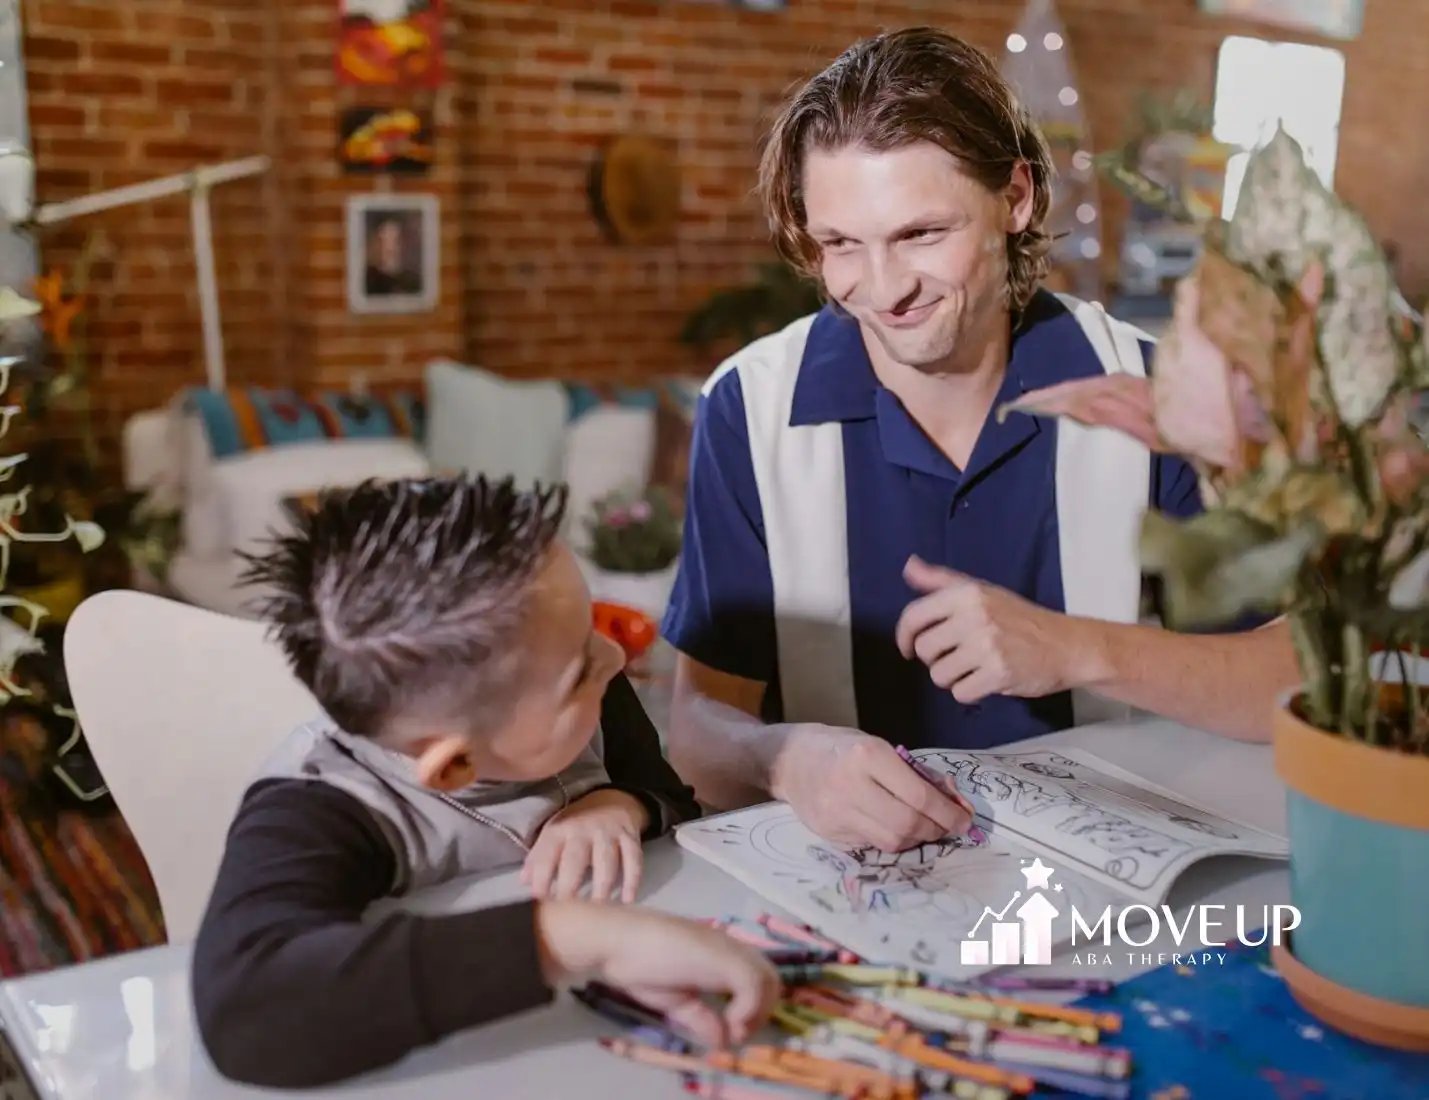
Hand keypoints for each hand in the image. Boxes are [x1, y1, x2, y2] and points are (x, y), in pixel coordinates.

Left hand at [522, 789, 647, 902]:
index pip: (547, 854)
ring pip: (606, 860)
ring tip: (597, 906)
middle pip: (575, 858)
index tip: (540, 900)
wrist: (612, 800)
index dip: (541, 877)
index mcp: (559, 830)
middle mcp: (583, 830)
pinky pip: (633, 859)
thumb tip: (524, 882)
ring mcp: (608, 833)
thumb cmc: (576, 825)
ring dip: (602, 884)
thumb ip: (539, 857)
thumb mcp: (554, 834)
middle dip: (569, 884)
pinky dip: (632, 879)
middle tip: (567, 910)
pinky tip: (627, 899)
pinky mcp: (630, 837)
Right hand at [537, 901, 780, 1046]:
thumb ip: (701, 1017)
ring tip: (732, 1028)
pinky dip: (746, 1010)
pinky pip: (753, 985)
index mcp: (719, 954)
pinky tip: (727, 1023)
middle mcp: (729, 948)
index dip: (754, 1008)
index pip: (757, 977)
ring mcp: (728, 950)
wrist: (619, 941)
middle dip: (761, 1012)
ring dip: (757, 1013)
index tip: (734, 1030)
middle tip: (736, 1032)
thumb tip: (723, 1040)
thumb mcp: (677, 1001)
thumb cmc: (640, 964)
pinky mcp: (723, 957)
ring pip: (769, 980)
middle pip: (771, 978)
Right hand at [770, 725, 970, 851]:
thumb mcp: (878, 746)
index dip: (948, 812)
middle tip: (946, 827)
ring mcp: (836, 814)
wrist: (788, 760)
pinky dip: (890, 839)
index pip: (919, 795)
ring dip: (915, 838)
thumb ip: (914, 773)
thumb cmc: (840, 748)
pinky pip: (872, 845)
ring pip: (891, 841)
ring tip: (920, 827)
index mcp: (867, 755)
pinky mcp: (829, 835)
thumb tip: (954, 801)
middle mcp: (850, 786)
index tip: (965, 819)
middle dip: (935, 830)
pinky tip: (890, 826)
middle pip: (907, 824)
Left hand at [896, 555, 1082, 702]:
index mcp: (967, 594)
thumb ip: (941, 581)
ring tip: (973, 668)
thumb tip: (909, 565)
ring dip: (952, 678)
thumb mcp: (982, 591)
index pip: (914, 615)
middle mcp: (974, 616)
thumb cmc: (1020, 618)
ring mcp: (986, 646)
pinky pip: (960, 693)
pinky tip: (986, 680)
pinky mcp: (998, 674)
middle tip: (957, 656)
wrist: (1067, 645)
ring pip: (939, 675)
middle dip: (935, 659)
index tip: (908, 648)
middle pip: (924, 650)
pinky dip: (969, 692)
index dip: (903, 636)